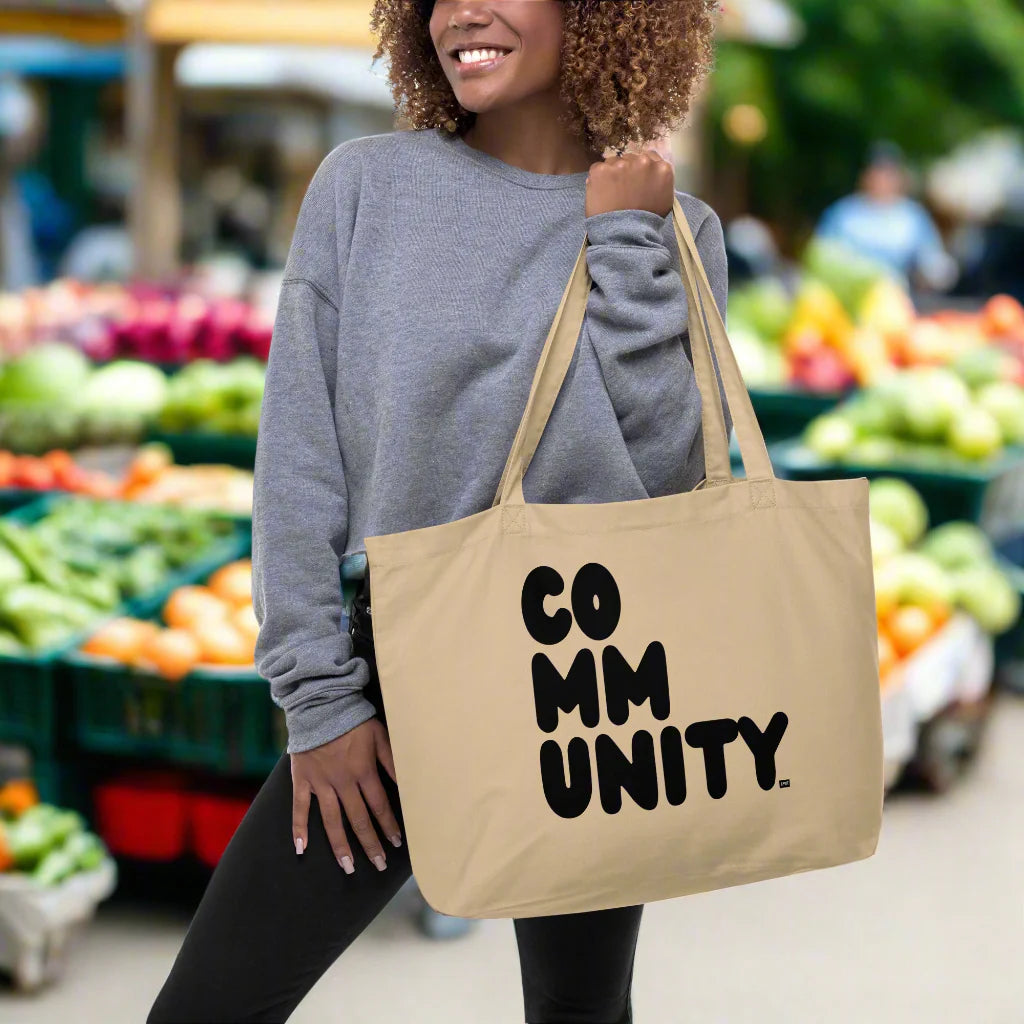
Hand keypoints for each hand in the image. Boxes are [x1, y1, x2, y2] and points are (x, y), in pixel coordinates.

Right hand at [290, 717, 400, 872]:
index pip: (379, 806)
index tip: (396, 843)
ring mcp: (321, 783)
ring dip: (340, 846)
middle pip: (359, 819)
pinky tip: (301, 849)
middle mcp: (343, 782)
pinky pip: (300, 808)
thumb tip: (405, 783)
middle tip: (378, 865)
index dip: (389, 826)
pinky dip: (299, 829)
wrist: (319, 704)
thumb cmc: (353, 719)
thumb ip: (392, 761)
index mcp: (363, 771)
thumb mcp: (379, 736)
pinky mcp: (302, 780)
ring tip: (348, 868)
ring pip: (332, 821)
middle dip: (370, 844)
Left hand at [585, 149, 674, 218]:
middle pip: (631, 158)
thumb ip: (659, 180)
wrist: (625, 236)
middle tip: (622, 190)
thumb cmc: (647, 223)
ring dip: (612, 174)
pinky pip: (598, 169)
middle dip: (626, 171)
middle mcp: (643, 161)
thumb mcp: (664, 199)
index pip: (649, 157)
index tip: (635, 180)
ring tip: (611, 193)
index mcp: (661, 168)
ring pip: (614, 162)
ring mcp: (621, 164)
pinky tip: (601, 193)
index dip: (640, 169)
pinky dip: (598, 179)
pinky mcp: (601, 170)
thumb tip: (649, 174)